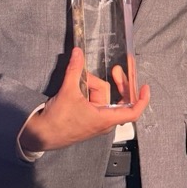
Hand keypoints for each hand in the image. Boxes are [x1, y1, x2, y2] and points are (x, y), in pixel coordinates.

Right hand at [20, 48, 149, 152]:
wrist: (41, 134)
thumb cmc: (58, 120)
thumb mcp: (67, 92)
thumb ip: (74, 70)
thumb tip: (78, 52)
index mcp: (105, 119)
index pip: (132, 112)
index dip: (142, 100)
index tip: (145, 86)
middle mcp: (104, 121)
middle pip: (118, 99)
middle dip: (118, 83)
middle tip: (116, 69)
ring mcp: (96, 120)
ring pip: (103, 96)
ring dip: (92, 85)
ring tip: (77, 82)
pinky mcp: (88, 118)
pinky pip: (95, 100)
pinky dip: (89, 91)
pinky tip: (80, 85)